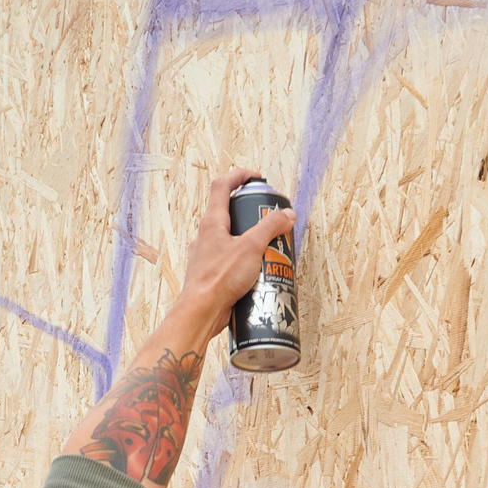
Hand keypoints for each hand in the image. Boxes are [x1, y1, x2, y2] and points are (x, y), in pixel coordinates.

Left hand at [179, 166, 295, 336]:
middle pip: (229, 213)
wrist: (201, 312)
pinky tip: (259, 272)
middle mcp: (206, 235)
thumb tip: (287, 215)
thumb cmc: (219, 278)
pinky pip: (230, 260)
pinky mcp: (212, 274)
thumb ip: (270, 228)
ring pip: (231, 239)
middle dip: (252, 213)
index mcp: (212, 222)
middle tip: (270, 219)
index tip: (257, 178)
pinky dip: (246, 261)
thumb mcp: (251, 247)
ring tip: (270, 248)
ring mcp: (207, 255)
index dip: (240, 176)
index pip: (222, 186)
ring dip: (250, 239)